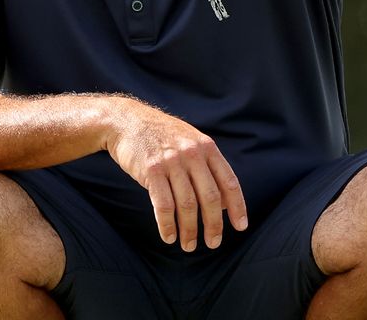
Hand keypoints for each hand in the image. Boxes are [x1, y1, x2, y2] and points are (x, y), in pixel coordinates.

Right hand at [103, 99, 248, 251]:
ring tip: (188, 246)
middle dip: (213, 225)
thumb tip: (224, 204)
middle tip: (212, 243)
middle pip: (210, 197)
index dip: (237, 207)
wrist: (127, 121)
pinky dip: (167, 225)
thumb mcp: (190, 142)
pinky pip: (163, 205)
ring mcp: (172, 162)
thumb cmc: (161, 137)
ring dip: (189, 230)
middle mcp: (192, 154)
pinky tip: (169, 237)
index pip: (229, 182)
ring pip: (187, 205)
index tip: (240, 227)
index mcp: (207, 147)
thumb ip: (207, 168)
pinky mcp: (151, 170)